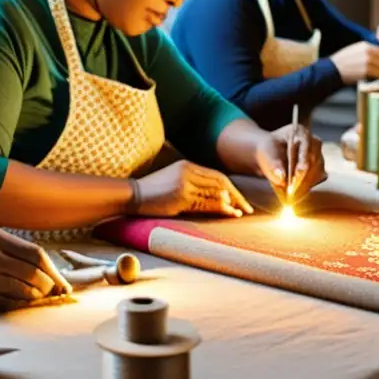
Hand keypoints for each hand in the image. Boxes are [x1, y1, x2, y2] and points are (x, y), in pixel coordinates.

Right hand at [0, 224, 71, 309]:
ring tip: (38, 297)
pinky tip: (22, 303)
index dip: (53, 269)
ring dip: (35, 297)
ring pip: (23, 291)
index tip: (61, 279)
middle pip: (34, 274)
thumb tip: (43, 264)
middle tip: (53, 291)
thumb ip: (10, 246)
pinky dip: (19, 304)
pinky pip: (7, 303)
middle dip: (48, 285)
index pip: (36, 254)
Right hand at [134, 160, 253, 217]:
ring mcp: (185, 184)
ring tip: (241, 212)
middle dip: (236, 196)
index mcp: (187, 165)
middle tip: (247, 207)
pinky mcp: (180, 197)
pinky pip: (205, 204)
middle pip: (219, 183)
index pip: (216, 176)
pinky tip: (229, 213)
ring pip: (214, 194)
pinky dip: (219, 209)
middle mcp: (188, 172)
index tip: (239, 199)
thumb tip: (216, 197)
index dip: (231, 188)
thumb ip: (192, 184)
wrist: (132, 195)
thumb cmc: (152, 192)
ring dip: (230, 204)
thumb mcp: (174, 181)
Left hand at [256, 124, 326, 201]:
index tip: (294, 179)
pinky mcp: (319, 170)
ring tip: (289, 197)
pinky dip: (305, 189)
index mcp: (301, 133)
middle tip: (290, 193)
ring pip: (317, 174)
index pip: (305, 150)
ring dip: (303, 186)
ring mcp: (320, 157)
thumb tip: (281, 178)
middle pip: (314, 163)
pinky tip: (294, 195)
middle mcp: (314, 144)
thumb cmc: (269, 150)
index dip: (301, 165)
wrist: (272, 155)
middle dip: (302, 180)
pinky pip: (315, 182)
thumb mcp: (266, 153)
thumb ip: (273, 164)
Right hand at [330, 41, 378, 83]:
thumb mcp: (354, 49)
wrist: (332, 69)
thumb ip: (367, 50)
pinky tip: (369, 77)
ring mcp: (368, 61)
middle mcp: (369, 52)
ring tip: (371, 74)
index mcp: (366, 45)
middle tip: (377, 70)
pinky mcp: (367, 70)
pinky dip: (376, 78)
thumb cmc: (342, 61)